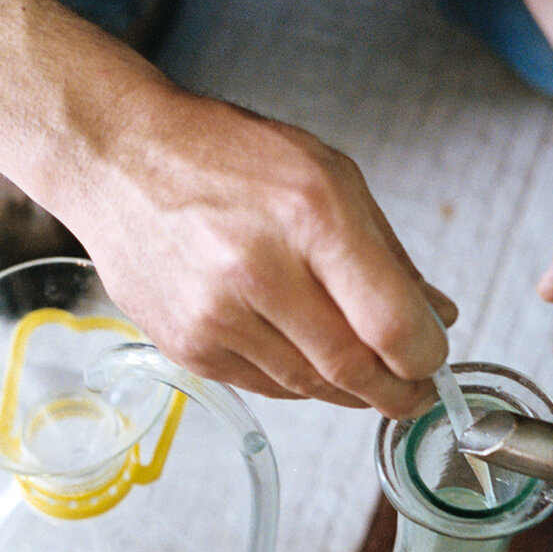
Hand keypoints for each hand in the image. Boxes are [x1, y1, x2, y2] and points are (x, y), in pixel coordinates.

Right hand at [51, 86, 454, 416]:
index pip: (389, 324)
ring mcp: (215, 315)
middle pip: (351, 368)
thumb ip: (384, 252)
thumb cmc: (223, 158)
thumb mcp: (326, 175)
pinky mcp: (186, 345)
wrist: (118, 162)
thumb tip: (431, 315)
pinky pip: (262, 387)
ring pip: (307, 386)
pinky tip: (307, 360)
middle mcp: (258, 270)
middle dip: (395, 391)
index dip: (425, 358)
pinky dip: (297, 383)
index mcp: (310, 216)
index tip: (433, 363)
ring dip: (347, 390)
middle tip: (413, 393)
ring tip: (365, 376)